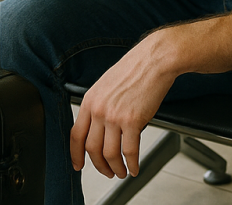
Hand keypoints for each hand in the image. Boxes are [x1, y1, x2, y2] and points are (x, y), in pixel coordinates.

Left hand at [70, 33, 175, 178]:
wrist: (155, 59)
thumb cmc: (136, 68)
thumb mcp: (107, 84)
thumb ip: (99, 105)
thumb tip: (99, 127)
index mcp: (90, 100)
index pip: (76, 135)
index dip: (75, 154)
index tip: (78, 165)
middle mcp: (99, 110)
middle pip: (92, 148)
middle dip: (99, 165)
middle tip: (107, 171)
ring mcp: (115, 116)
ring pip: (110, 154)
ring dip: (116, 168)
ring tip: (122, 172)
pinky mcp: (133, 120)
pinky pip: (130, 151)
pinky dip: (132, 164)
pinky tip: (135, 167)